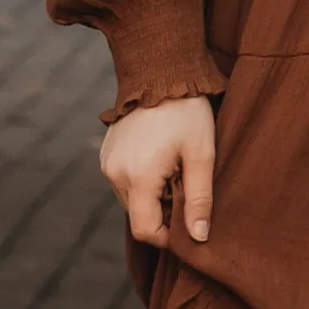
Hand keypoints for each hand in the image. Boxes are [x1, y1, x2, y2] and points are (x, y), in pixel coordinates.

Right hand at [101, 95, 216, 244]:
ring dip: (152, 195)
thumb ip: (199, 199)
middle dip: (162, 212)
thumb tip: (197, 237)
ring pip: (131, 199)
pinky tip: (159, 158)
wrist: (160, 71)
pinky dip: (141, 181)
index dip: (168, 236)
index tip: (188, 220)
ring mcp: (107, 162)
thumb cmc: (186, 112)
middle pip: (138, 216)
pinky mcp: (106, 153)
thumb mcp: (201, 155)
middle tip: (185, 184)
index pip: (145, 231)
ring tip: (173, 167)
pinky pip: (123, 181)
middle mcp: (114, 173)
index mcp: (137, 177)